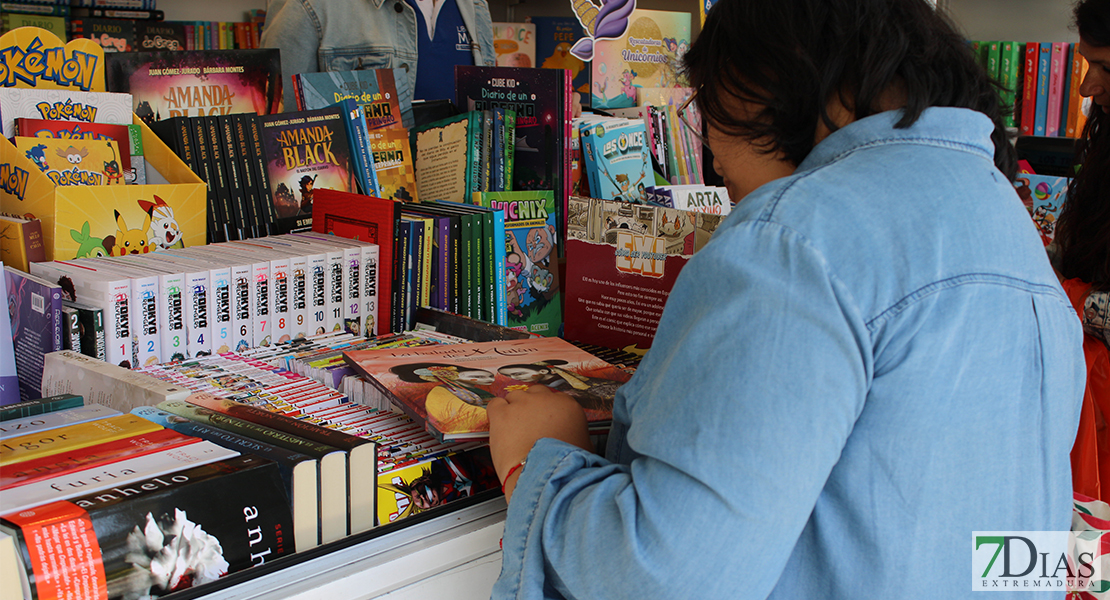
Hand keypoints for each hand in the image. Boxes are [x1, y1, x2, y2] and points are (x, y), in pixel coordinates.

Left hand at [487, 385, 593, 499]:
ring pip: (514, 396)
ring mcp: (522, 404)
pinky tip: (499, 423)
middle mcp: (544, 400)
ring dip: (513, 409)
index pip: (556, 398)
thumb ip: (578, 435)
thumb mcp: (584, 447)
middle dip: (531, 407)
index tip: (545, 420)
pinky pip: (495, 404)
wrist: (543, 474)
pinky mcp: (502, 414)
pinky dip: (496, 412)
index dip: (548, 411)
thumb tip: (577, 439)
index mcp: (567, 406)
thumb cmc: (563, 465)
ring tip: (513, 427)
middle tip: (529, 424)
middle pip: (534, 394)